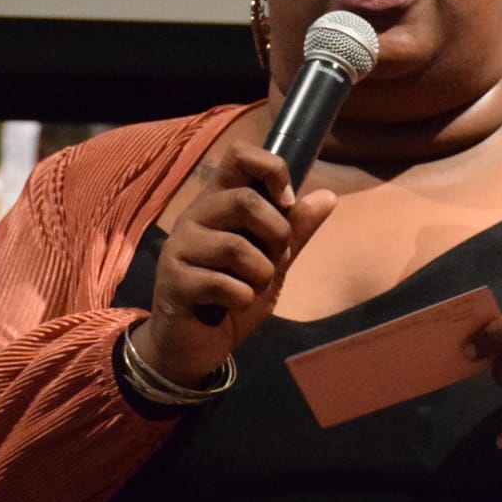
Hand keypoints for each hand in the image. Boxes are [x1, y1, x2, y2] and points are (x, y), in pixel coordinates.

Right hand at [135, 141, 335, 383]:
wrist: (196, 346)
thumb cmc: (232, 297)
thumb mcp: (273, 262)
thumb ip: (295, 231)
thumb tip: (328, 196)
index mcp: (219, 202)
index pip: (239, 155)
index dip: (271, 169)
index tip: (286, 203)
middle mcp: (194, 216)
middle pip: (245, 200)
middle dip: (276, 235)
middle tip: (275, 259)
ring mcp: (180, 248)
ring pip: (237, 247)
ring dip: (261, 275)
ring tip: (250, 287)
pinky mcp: (173, 281)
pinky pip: (224, 284)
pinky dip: (242, 299)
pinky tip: (230, 305)